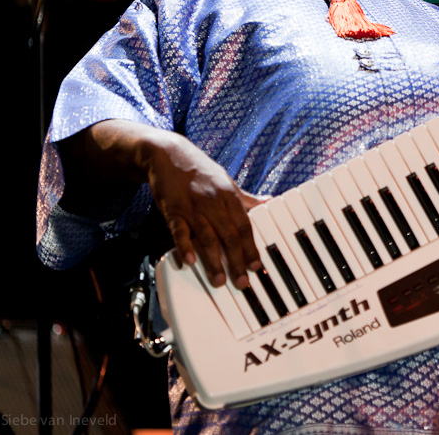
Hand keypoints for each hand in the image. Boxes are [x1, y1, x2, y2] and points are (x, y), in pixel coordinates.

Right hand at [143, 131, 267, 288]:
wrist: (168, 154)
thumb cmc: (201, 171)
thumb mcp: (227, 181)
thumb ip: (246, 198)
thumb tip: (270, 202)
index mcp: (230, 196)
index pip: (245, 226)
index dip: (252, 247)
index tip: (257, 266)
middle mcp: (214, 201)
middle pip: (229, 235)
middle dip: (237, 261)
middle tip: (242, 283)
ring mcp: (193, 206)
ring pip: (207, 236)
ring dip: (213, 261)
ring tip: (219, 280)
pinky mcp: (172, 209)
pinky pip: (179, 229)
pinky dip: (184, 245)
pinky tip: (189, 261)